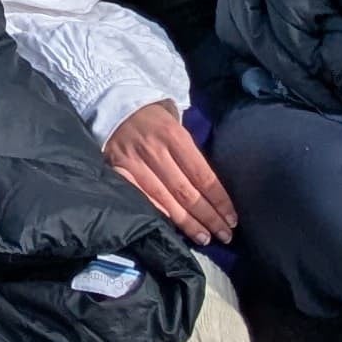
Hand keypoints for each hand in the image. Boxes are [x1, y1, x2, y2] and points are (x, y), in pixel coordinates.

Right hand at [105, 99, 234, 243]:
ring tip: (205, 237)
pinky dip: (160, 216)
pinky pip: (142, 199)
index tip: (232, 218)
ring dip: (188, 223)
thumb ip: (190, 148)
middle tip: (225, 235)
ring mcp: (134, 163)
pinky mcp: (117, 172)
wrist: (109, 103)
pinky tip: (174, 229)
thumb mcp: (175, 120)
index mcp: (173, 135)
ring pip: (166, 201)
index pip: (202, 176)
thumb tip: (213, 183)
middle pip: (187, 192)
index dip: (219, 200)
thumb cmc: (151, 116)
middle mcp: (154, 150)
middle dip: (209, 217)